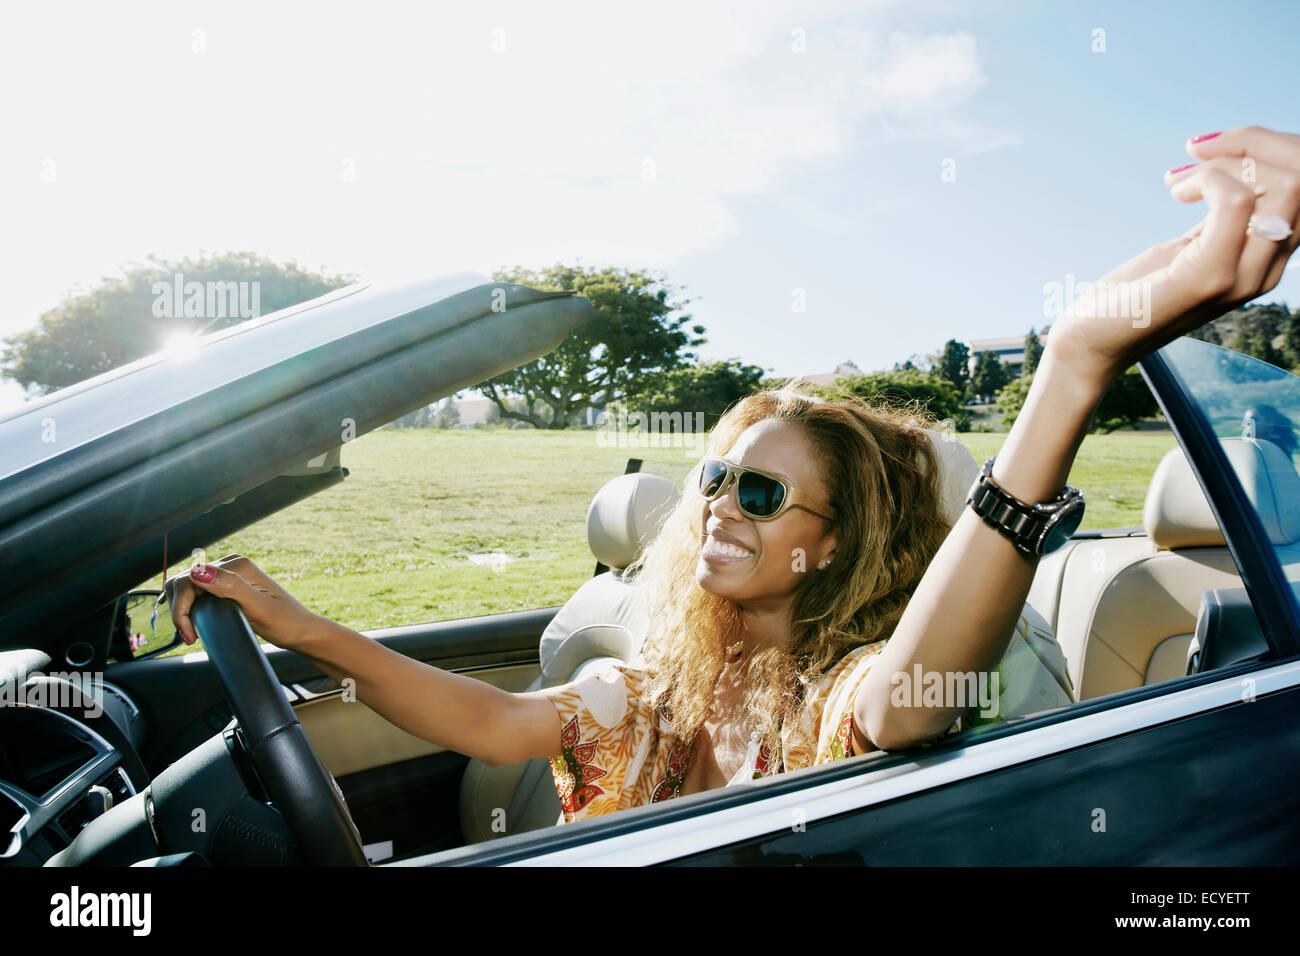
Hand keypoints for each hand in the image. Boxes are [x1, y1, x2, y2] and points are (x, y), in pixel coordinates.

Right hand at [162, 554, 317, 649]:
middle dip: (179, 609)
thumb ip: (230, 587)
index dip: (182, 608)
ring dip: (181, 608)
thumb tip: (198, 571)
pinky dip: (186, 605)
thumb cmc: (285, 623)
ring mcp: (228, 576)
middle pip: (184, 581)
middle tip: (189, 636)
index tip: (189, 634)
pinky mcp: (227, 588)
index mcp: (237, 566)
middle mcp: (231, 566)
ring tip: (189, 632)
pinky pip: (196, 591)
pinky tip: (186, 619)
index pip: (189, 579)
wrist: (300, 631)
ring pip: (186, 586)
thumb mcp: (259, 608)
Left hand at [1046, 125, 1299, 386]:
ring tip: (1180, 176)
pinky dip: (1206, 178)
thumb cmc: (1136, 294)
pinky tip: (1176, 189)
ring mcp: (1243, 277)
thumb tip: (1240, 165)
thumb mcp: (1190, 246)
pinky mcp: (1210, 276)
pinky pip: (1236, 201)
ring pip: (1289, 184)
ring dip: (1232, 158)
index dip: (1272, 149)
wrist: (1092, 344)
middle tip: (1199, 149)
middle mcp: (1266, 271)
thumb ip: (1224, 217)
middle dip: (1258, 143)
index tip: (1214, 146)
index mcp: (1267, 261)